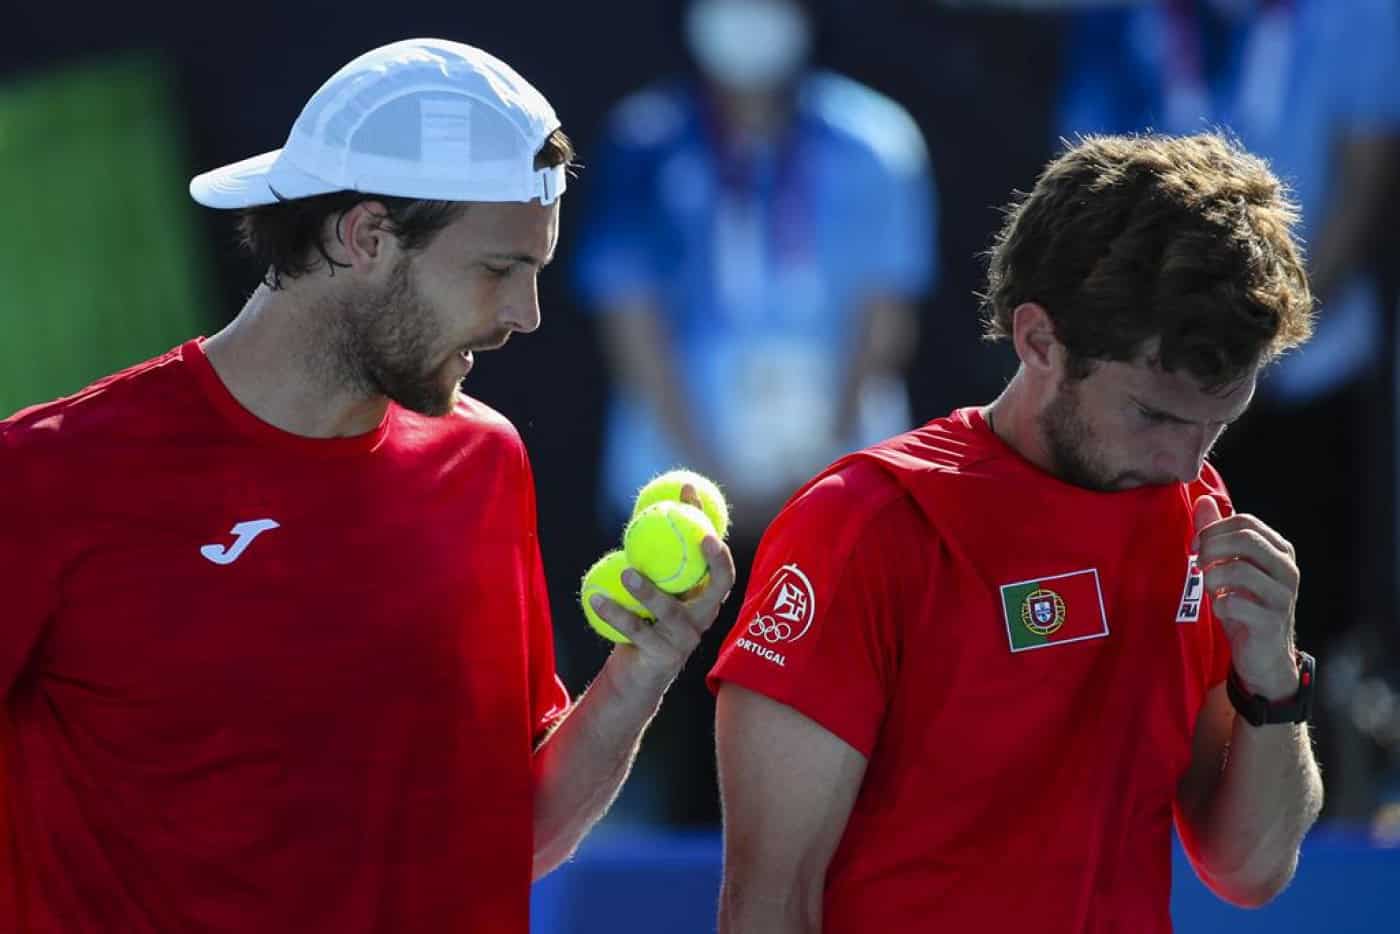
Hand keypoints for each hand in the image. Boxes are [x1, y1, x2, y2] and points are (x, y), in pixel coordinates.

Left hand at [589, 484, 737, 695]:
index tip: (693, 501)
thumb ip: (655, 558)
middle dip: (716, 560)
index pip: (719, 563)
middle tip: (700, 536)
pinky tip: (596, 599)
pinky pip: (637, 631)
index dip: (712, 531)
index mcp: (705, 597)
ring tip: (626, 572)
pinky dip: (614, 613)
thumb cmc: (646, 622)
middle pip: (719, 586)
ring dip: (648, 591)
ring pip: (670, 610)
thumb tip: (647, 510)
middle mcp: (703, 617)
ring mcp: (686, 639)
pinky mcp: (664, 657)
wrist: (637, 674)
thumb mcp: (655, 589)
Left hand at [1193, 495, 1300, 699]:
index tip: (1195, 546)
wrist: (1264, 657)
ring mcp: (1283, 596)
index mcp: (1279, 551)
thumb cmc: (1245, 607)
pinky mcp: (1271, 622)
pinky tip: (1221, 610)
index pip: (1246, 522)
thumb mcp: (1230, 567)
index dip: (1213, 529)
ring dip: (1212, 578)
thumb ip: (1218, 534)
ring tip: (1209, 589)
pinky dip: (1218, 605)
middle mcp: (1287, 569)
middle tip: (1199, 565)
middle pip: (1245, 539)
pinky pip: (1233, 603)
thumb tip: (1203, 499)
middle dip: (1212, 547)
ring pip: (1238, 569)